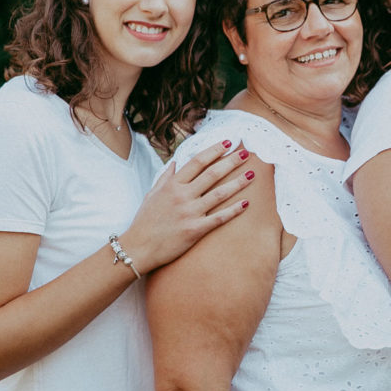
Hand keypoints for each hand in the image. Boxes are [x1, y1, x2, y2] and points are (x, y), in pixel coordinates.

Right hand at [121, 140, 253, 272]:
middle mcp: (182, 195)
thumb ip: (165, 177)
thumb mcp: (151, 194)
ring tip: (252, 174)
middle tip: (246, 153)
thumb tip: (176, 162)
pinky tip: (246, 203)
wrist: (138, 248)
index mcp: (172, 185)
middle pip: (212, 173)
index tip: (228, 142)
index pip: (197, 162)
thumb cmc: (144, 221)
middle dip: (231, 161)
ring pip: (220, 193)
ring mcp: (189, 212)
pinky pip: (219, 218)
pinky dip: (234, 210)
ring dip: (238, 183)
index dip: (214, 150)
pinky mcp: (195, 230)